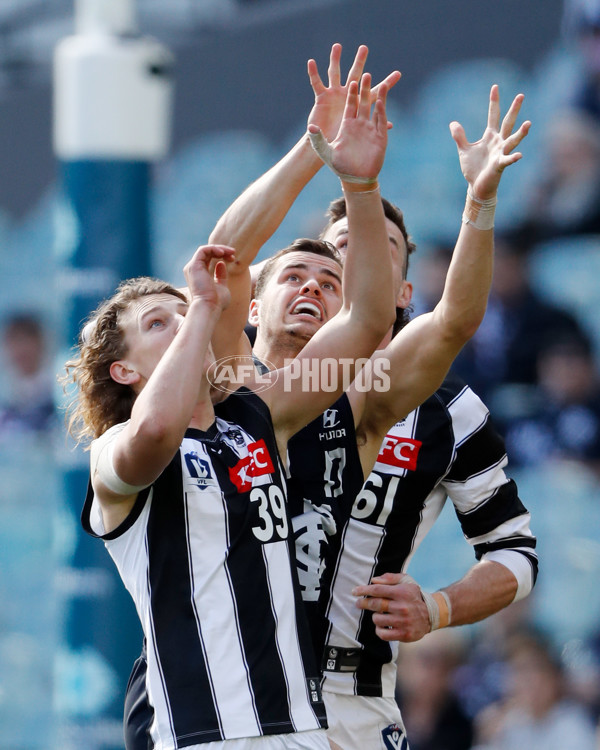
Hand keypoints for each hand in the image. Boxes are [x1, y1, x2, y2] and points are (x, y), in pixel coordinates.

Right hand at [183, 244, 234, 312]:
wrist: (209, 307)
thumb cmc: (217, 302)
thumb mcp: (222, 287)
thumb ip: (221, 276)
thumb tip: (221, 263)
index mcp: (200, 275)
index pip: (209, 259)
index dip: (222, 256)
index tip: (233, 259)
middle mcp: (194, 270)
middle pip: (208, 253)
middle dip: (222, 251)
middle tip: (233, 253)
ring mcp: (193, 267)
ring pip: (206, 250)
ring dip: (219, 248)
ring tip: (230, 252)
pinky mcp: (194, 265)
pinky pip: (203, 250)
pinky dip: (213, 248)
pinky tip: (223, 253)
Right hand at [307, 43, 400, 141]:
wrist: (328, 144)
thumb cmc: (346, 141)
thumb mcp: (361, 134)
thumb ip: (374, 127)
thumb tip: (391, 125)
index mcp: (359, 103)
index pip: (375, 92)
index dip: (386, 84)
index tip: (398, 74)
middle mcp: (348, 94)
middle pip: (355, 74)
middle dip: (359, 62)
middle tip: (364, 48)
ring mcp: (335, 94)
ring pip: (335, 73)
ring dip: (335, 60)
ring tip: (337, 46)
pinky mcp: (322, 97)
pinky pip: (317, 83)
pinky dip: (313, 73)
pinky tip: (311, 62)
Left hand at [309, 73, 389, 182]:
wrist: (355, 179)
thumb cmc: (340, 166)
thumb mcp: (326, 152)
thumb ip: (317, 139)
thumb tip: (311, 128)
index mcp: (347, 125)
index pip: (350, 104)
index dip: (351, 93)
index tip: (352, 81)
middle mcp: (360, 124)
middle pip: (363, 102)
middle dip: (365, 89)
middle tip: (367, 73)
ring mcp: (370, 130)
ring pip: (375, 109)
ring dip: (378, 97)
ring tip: (382, 84)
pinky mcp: (380, 137)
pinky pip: (381, 122)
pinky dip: (382, 112)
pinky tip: (382, 103)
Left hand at [352, 571, 429, 641]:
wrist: (431, 614)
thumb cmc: (414, 596)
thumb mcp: (406, 581)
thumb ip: (390, 578)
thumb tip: (373, 580)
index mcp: (401, 592)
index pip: (378, 590)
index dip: (364, 590)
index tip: (354, 591)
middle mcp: (402, 607)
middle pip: (375, 604)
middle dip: (363, 603)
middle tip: (358, 603)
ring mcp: (402, 622)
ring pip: (377, 619)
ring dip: (375, 616)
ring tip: (379, 614)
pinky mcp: (403, 634)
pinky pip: (383, 634)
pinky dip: (379, 630)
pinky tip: (382, 626)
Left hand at [450, 84, 530, 199]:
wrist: (476, 186)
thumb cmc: (474, 168)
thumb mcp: (464, 150)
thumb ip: (459, 137)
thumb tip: (453, 123)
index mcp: (490, 136)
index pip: (493, 115)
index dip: (494, 102)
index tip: (495, 87)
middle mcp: (498, 142)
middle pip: (507, 123)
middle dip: (514, 110)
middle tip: (521, 95)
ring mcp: (501, 153)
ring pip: (512, 140)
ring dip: (520, 133)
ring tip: (528, 123)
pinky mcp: (499, 165)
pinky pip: (507, 161)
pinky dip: (513, 158)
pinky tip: (519, 155)